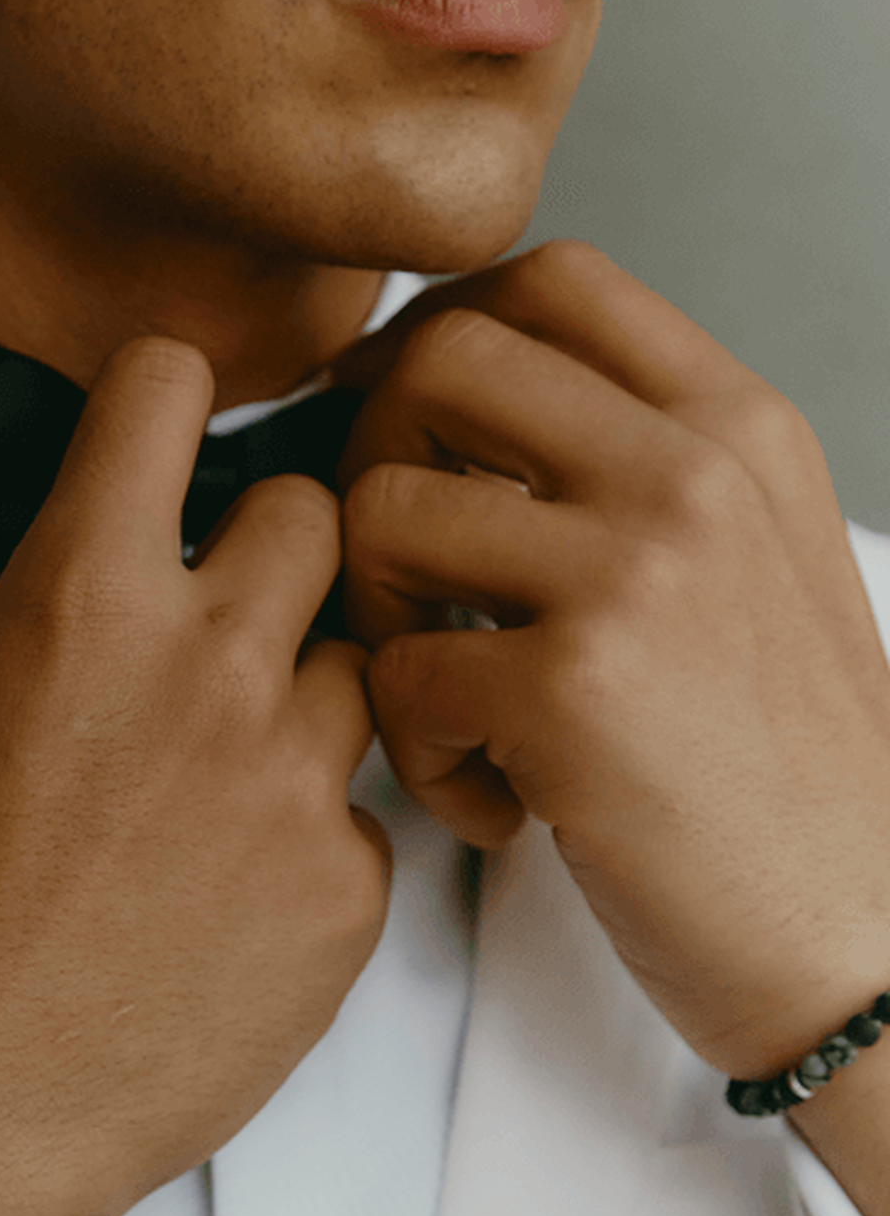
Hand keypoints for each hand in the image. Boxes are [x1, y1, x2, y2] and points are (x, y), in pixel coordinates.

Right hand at [0, 338, 390, 1215]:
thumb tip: (51, 615)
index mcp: (77, 600)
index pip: (170, 385)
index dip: (162, 400)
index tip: (161, 433)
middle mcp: (208, 668)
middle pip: (313, 515)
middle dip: (262, 553)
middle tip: (205, 628)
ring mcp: (293, 786)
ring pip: (351, 666)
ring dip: (292, 701)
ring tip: (212, 784)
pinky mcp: (345, 898)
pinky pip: (357, 816)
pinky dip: (303, 839)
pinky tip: (225, 899)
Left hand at [328, 240, 889, 1078]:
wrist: (866, 935)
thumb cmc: (785, 773)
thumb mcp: (756, 566)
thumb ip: (639, 474)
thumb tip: (462, 418)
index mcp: (737, 428)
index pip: (547, 280)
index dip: (432, 339)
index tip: (399, 433)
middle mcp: (691, 473)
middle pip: (436, 360)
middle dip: (376, 461)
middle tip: (408, 582)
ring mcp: (634, 572)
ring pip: (380, 512)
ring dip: (380, 621)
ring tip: (453, 710)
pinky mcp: (571, 687)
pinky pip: (390, 672)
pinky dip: (414, 755)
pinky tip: (495, 803)